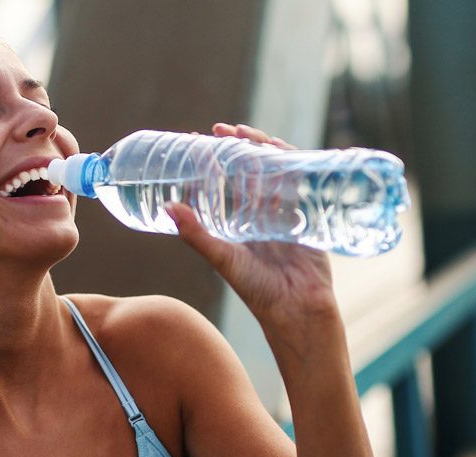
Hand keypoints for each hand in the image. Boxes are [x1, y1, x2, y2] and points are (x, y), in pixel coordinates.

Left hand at [166, 123, 339, 334]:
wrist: (298, 308)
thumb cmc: (258, 290)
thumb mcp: (223, 259)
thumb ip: (197, 235)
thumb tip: (168, 207)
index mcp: (240, 222)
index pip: (225, 182)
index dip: (214, 160)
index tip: (200, 140)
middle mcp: (262, 213)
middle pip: (251, 169)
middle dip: (238, 145)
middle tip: (222, 129)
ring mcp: (286, 212)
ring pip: (275, 169)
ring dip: (263, 148)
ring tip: (247, 133)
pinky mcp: (308, 214)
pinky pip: (302, 181)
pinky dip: (294, 162)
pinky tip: (282, 148)